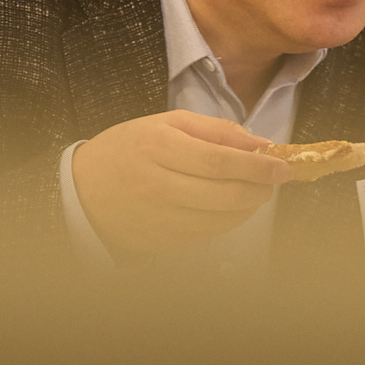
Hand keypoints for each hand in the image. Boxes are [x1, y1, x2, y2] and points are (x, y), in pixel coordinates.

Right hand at [71, 110, 292, 261]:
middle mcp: (156, 183)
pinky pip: (205, 235)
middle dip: (258, 189)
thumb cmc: (129, 148)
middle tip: (275, 182)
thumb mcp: (166, 123)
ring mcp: (156, 216)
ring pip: (218, 219)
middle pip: (222, 193)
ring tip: (256, 194)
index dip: (256, 166)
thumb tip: (260, 143)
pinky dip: (227, 223)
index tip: (282, 166)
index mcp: (157, 145)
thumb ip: (215, 130)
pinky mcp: (158, 241)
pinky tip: (233, 209)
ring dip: (248, 208)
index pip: (218, 161)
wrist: (82, 190)